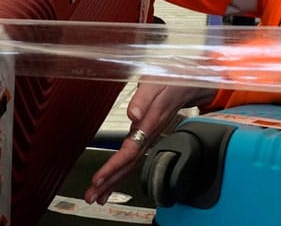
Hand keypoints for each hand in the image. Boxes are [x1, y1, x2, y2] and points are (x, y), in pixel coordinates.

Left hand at [84, 82, 213, 204]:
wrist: (188, 85)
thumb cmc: (170, 83)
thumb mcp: (155, 84)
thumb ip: (142, 99)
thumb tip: (132, 114)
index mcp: (149, 124)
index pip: (129, 151)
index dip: (113, 167)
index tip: (98, 179)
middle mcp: (149, 135)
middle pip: (128, 164)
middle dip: (109, 182)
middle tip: (92, 197)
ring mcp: (148, 138)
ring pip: (130, 164)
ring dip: (113, 181)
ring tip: (98, 195)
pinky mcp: (146, 137)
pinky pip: (132, 158)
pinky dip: (121, 171)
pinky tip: (112, 179)